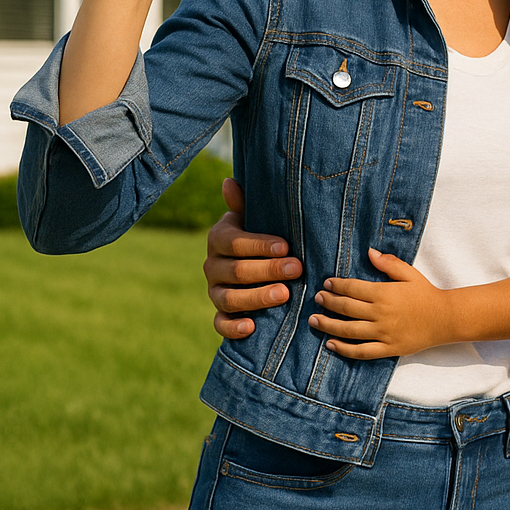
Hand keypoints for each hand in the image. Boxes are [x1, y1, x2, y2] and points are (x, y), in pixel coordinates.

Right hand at [205, 178, 302, 338]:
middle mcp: (212, 266)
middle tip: (296, 269)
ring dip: (257, 297)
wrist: (251, 262)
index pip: (234, 243)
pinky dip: (233, 328)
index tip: (286, 246)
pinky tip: (252, 327)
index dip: (260, 245)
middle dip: (268, 270)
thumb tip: (229, 182)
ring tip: (285, 294)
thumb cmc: (259, 234)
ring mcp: (215, 291)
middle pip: (236, 271)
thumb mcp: (253, 217)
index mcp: (219, 239)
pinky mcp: (220, 314)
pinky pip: (220, 324)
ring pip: (229, 298)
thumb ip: (243, 204)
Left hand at [309, 249, 452, 358]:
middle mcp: (380, 314)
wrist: (445, 319)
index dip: (337, 285)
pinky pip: (361, 351)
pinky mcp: (388, 349)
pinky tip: (330, 345)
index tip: (326, 283)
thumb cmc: (426, 294)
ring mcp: (383, 333)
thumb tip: (369, 252)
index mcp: (384, 293)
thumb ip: (389, 263)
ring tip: (314, 320)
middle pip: (347, 308)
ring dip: (328, 325)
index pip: (353, 288)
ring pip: (349, 331)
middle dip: (329, 303)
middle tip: (317, 299)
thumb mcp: (410, 274)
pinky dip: (344, 350)